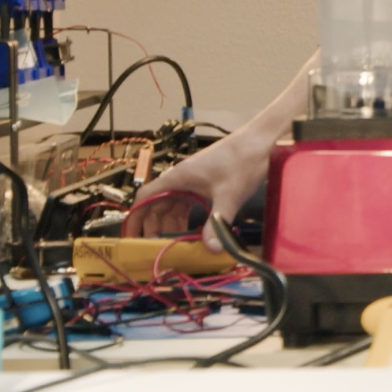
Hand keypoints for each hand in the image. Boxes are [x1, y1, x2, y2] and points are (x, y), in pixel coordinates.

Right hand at [124, 132, 269, 242]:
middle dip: (153, 227)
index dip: (135, 218)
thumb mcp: (229, 195)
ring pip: (172, 206)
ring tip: (171, 245)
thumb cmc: (242, 161)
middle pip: (156, 205)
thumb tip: (211, 249)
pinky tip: (191, 232)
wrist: (260, 142)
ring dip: (169, 224)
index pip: (144, 198)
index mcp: (177, 178)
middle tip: (154, 250)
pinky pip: (186, 203)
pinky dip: (185, 218)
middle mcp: (180, 179)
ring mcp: (192, 181)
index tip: (131, 237)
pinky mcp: (204, 183)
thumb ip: (218, 223)